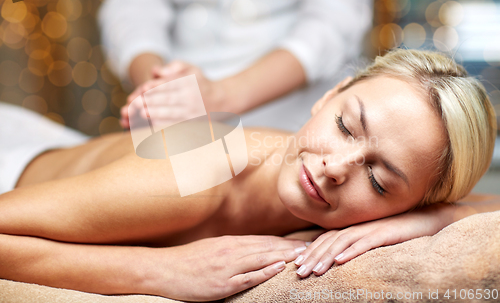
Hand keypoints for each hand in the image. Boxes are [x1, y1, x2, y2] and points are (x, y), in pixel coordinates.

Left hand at [121, 61, 220, 128]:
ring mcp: (193, 112)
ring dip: (154, 116)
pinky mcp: (193, 123)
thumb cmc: (200, 83)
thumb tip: (156, 71)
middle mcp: (192, 98)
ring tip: (140, 116)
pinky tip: (152, 127)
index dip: (153, 89)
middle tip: (134, 105)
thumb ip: (175, 66)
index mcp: (189, 83)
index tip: (139, 92)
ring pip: (171, 114)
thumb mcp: (192, 69)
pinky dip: (163, 126)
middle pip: (168, 100)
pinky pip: (176, 126)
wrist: (221, 101)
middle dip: (150, 103)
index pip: (168, 85)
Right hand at [150, 235, 306, 300]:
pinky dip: (265, 271)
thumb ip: (233, 249)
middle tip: (313, 248)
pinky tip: (279, 268)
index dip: (285, 243)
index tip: (303, 243)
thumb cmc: (189, 260)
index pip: (265, 241)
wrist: (165, 268)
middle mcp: (233, 251)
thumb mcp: (213, 248)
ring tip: (304, 256)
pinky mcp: (223, 283)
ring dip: (284, 257)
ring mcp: (228, 267)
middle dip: (291, 248)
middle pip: (268, 248)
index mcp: (231, 243)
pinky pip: (248, 277)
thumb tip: (253, 250)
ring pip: (262, 259)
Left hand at [293, 204, 451, 277]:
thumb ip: (356, 246)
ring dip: (327, 257)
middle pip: (329, 241)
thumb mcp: (373, 240)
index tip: (297, 264)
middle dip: (312, 257)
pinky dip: (352, 251)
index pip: (326, 239)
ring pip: (342, 242)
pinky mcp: (384, 233)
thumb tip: (339, 260)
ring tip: (315, 270)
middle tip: (298, 272)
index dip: (310, 251)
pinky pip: (365, 242)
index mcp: (353, 228)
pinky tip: (341, 261)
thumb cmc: (398, 233)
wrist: (425, 220)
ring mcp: (370, 229)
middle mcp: (357, 227)